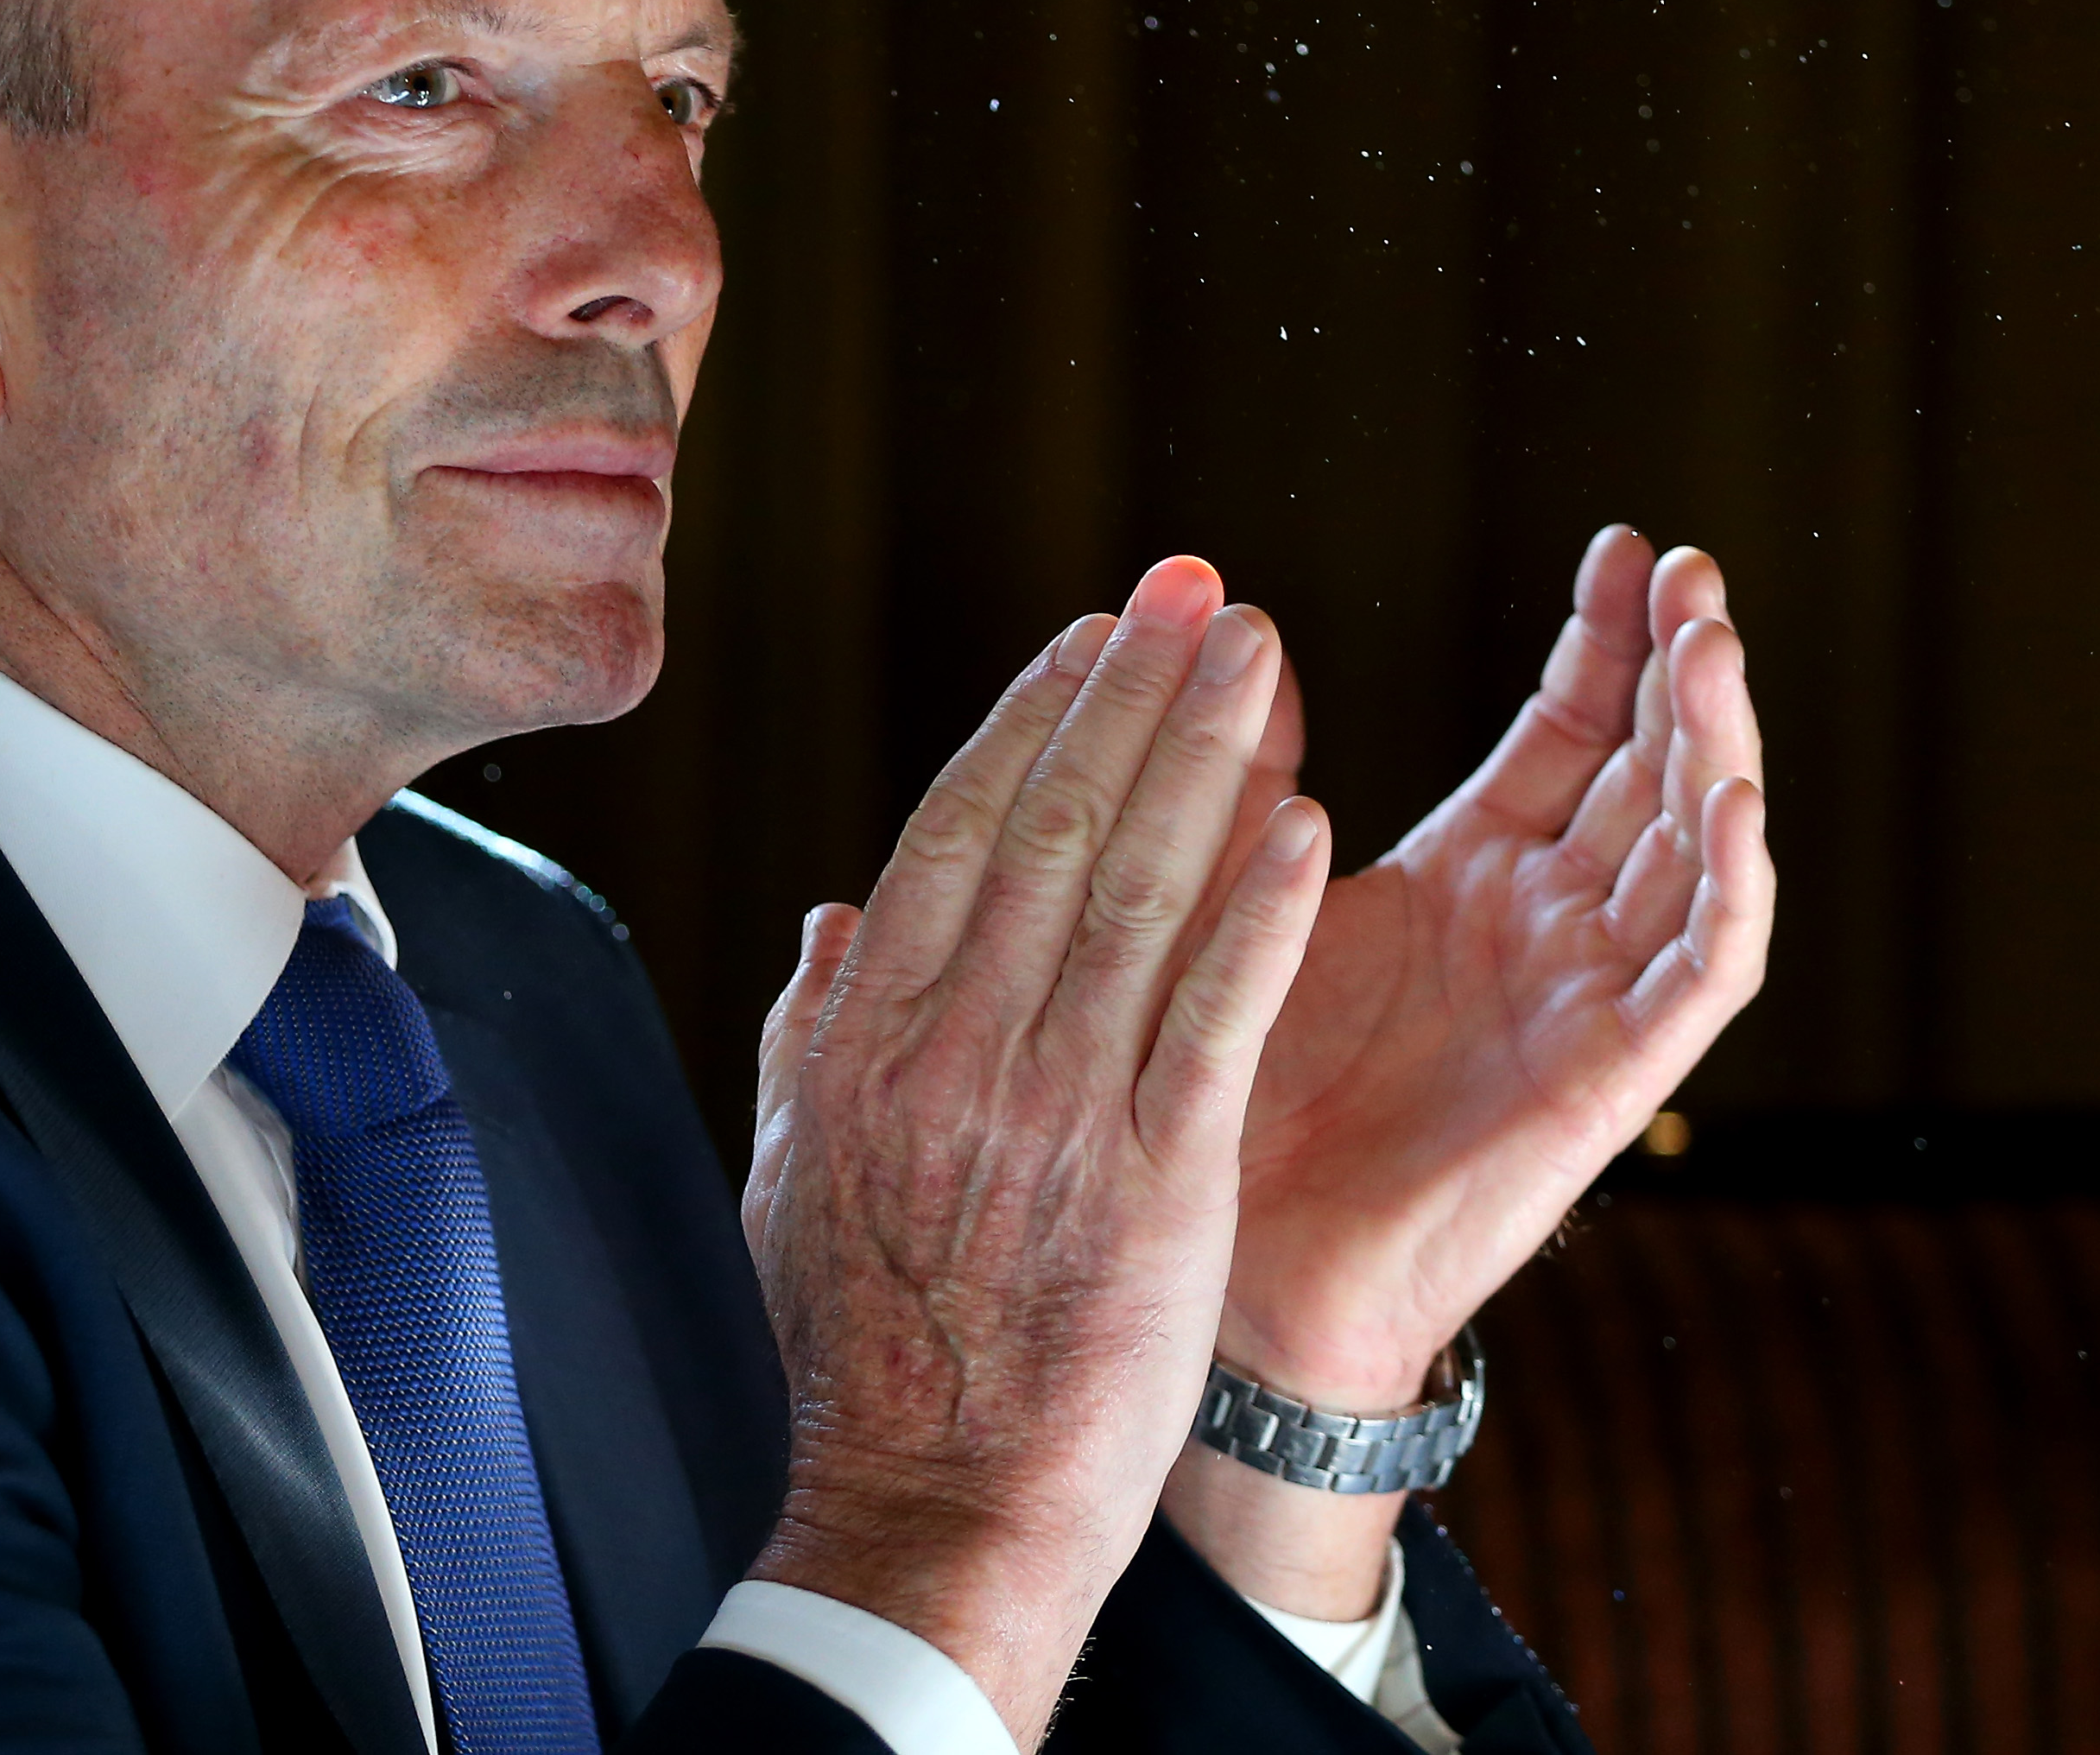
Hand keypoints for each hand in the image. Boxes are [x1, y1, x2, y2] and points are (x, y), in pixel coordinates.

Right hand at [742, 558, 1333, 1743]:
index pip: (955, 830)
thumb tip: (828, 919)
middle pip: (1051, 826)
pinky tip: (1307, 822)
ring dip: (1206, 757)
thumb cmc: (866, 1351)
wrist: (931, 1508)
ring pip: (1137, 891)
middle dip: (1130, 691)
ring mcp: (1055, 1107)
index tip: (1094, 636)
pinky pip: (1213, 1016)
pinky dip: (1258, 910)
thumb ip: (810, 1033)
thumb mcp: (792, 1176)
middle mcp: (955, 1048)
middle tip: (1195, 590)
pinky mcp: (1154, 1178)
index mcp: (866, 1036)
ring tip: (1262, 657)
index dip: (1033, 718)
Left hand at [1227, 528, 1771, 1403]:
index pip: (1573, 732)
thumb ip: (1254, 777)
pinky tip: (1724, 798)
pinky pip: (1700, 972)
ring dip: (1715, 746)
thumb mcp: (1242, 898)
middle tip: (1691, 567)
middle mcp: (1551, 927)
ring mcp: (1589, 997)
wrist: (1240, 1263)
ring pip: (1694, 849)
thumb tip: (1250, 629)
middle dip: (1681, 667)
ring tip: (1709, 644)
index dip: (1606, 642)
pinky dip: (1727, 885)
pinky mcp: (1611, 1076)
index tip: (1623, 543)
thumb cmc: (1234, 1088)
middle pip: (1653, 770)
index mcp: (1473, 878)